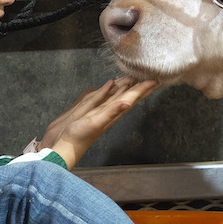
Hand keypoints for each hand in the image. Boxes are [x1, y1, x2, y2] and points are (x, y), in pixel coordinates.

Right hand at [40, 77, 158, 169]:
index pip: (133, 97)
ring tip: (139, 78)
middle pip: (131, 96)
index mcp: (114, 112)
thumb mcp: (96, 122)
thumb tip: (127, 103)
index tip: (156, 79)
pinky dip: (115, 90)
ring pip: (121, 96)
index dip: (144, 88)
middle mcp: (111, 111)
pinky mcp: (95, 112)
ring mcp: (104, 111)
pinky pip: (109, 97)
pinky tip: (115, 85)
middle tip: (154, 77)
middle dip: (142, 87)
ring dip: (130, 87)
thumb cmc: (79, 135)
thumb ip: (111, 112)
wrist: (66, 145)